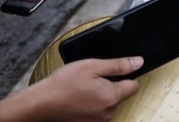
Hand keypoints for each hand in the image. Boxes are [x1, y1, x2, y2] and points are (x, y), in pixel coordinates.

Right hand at [0, 57, 142, 121]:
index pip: (133, 85)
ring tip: (83, 90)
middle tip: (92, 80)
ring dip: (101, 96)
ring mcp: (98, 121)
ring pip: (109, 103)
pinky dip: (92, 105)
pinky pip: (98, 112)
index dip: (125, 76)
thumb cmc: (63, 84)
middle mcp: (108, 113)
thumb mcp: (92, 66)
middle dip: (111, 86)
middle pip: (120, 95)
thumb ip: (119, 65)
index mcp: (112, 96)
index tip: (112, 73)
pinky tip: (79, 99)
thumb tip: (139, 62)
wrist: (39, 104)